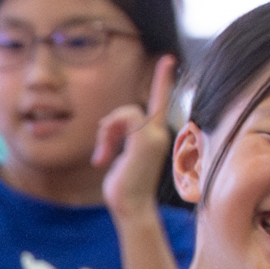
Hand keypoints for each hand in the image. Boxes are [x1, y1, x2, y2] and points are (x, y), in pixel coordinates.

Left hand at [98, 55, 176, 222]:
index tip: (168, 59)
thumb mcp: (120, 159)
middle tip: (101, 154)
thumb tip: (107, 128)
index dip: (163, 81)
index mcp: (155, 137)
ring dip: (107, 132)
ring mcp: (155, 136)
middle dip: (109, 128)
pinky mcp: (145, 139)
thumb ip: (120, 139)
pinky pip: (125, 117)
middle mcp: (160, 133)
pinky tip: (104, 156)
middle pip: (130, 110)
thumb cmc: (124, 191)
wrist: (132, 209)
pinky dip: (109, 133)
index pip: (160, 102)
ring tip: (102, 157)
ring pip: (126, 112)